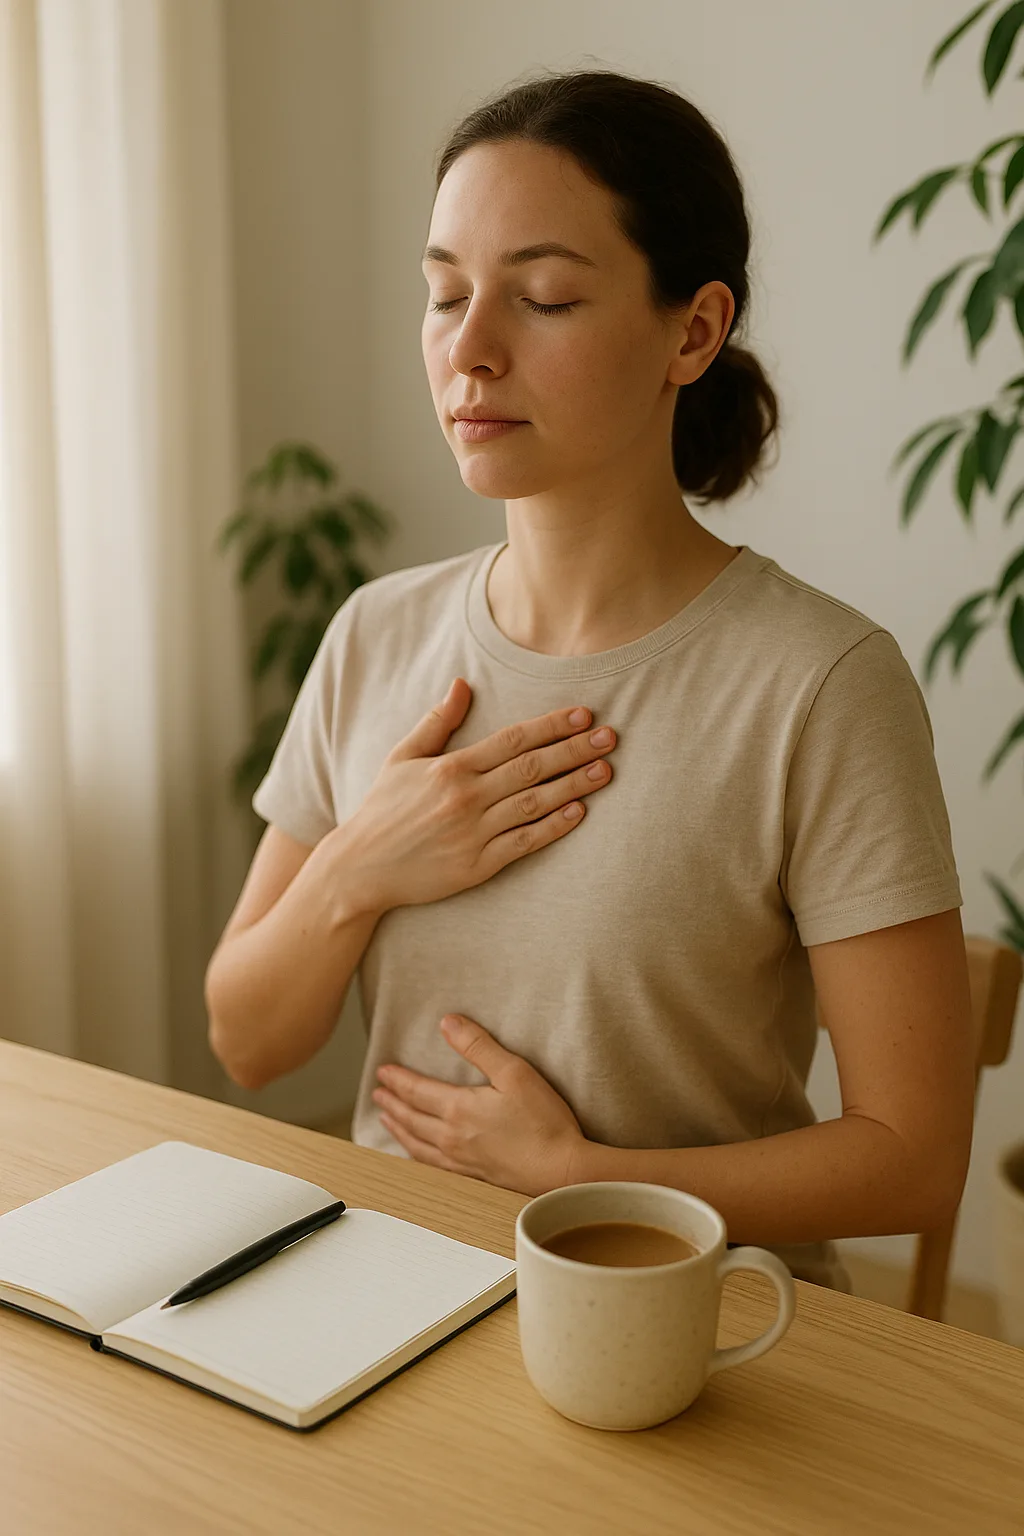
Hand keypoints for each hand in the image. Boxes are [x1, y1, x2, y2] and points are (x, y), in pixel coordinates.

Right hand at [339, 678, 616, 913]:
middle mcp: (466, 797)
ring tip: (606, 771)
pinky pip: (523, 843)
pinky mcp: (476, 866)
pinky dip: (553, 828)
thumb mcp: (401, 758)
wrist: (359, 868)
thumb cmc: (382, 810)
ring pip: (534, 804)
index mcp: (451, 767)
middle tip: (611, 737)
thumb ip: (436, 722)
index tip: (584, 714)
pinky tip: (578, 813)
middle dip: (575, 750)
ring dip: (574, 786)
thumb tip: (462, 684)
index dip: (552, 726)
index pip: (513, 739)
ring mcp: (473, 832)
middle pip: (532, 768)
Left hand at [372, 1014, 585, 1195]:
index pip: (416, 1091)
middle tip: (377, 1093)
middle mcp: (452, 1137)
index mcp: (459, 1109)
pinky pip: (431, 1164)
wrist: (561, 1170)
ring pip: (416, 1143)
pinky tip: (416, 1152)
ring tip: (387, 1119)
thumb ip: (479, 1046)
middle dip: (391, 1103)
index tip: (382, 1071)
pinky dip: (415, 1154)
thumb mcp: (514, 1072)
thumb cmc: (544, 1121)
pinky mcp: (473, 1176)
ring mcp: (461, 1160)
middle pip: (410, 1118)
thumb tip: (448, 1023)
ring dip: (398, 1128)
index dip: (397, 1080)